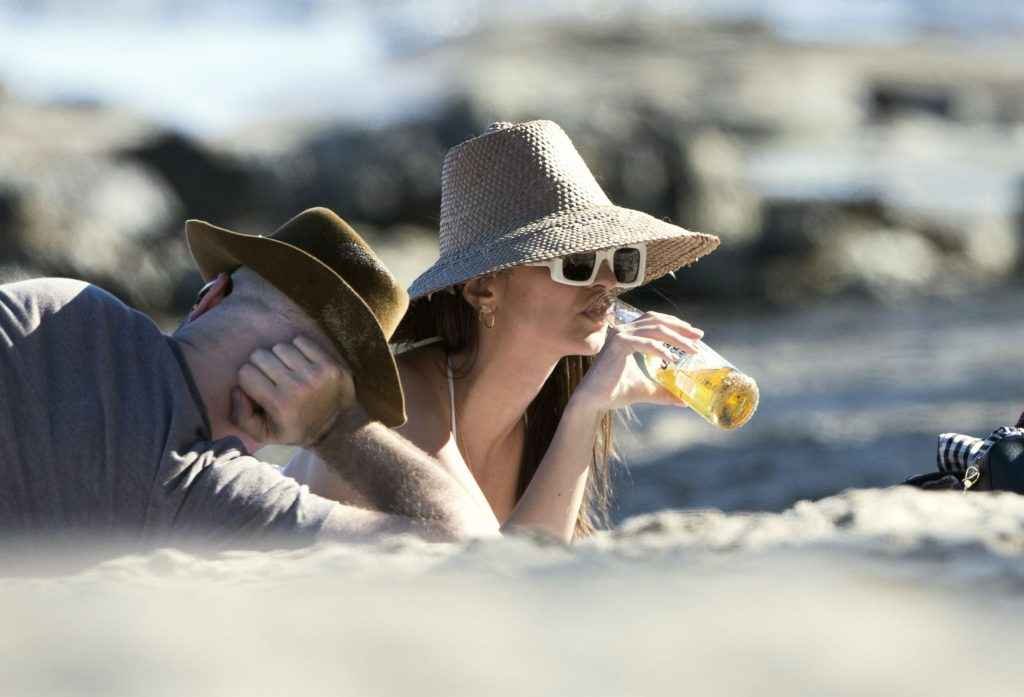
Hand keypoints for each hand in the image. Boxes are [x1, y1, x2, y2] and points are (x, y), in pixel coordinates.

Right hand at [231, 335, 356, 446]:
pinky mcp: (329, 364)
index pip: (245, 373)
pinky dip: (297, 349)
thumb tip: (236, 389)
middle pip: (260, 356)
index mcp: (279, 405)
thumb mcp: (263, 433)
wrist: (337, 426)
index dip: (248, 379)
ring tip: (286, 370)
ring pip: (280, 347)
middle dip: (260, 365)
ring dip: (279, 357)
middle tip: (271, 376)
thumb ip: (240, 416)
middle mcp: (297, 387)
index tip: (257, 386)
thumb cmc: (294, 428)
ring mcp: (315, 374)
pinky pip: (301, 341)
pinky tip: (300, 363)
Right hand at [571, 311, 703, 411]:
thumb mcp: (646, 389)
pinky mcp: (618, 344)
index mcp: (627, 335)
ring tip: (692, 349)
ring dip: (677, 338)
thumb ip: (663, 391)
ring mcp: (620, 335)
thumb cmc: (615, 392)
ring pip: (655, 329)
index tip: (694, 334)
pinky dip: (661, 349)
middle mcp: (623, 331)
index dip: (675, 324)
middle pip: (657, 321)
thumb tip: (684, 400)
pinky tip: (673, 358)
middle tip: (699, 337)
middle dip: (681, 328)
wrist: (594, 401)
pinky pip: (645, 343)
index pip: (654, 321)